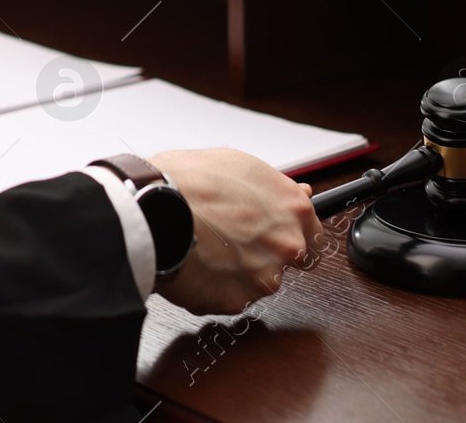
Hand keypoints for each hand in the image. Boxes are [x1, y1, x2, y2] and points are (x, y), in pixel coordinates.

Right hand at [145, 148, 320, 315]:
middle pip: (287, 262)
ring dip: (236, 271)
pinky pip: (228, 298)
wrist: (151, 210)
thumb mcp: (236, 164)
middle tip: (229, 239)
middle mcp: (286, 245)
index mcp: (291, 208)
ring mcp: (263, 277)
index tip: (275, 235)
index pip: (313, 235)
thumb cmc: (186, 181)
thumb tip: (297, 192)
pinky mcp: (236, 301)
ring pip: (256, 281)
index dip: (289, 234)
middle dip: (263, 254)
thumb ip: (273, 186)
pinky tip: (194, 264)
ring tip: (203, 248)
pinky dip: (213, 287)